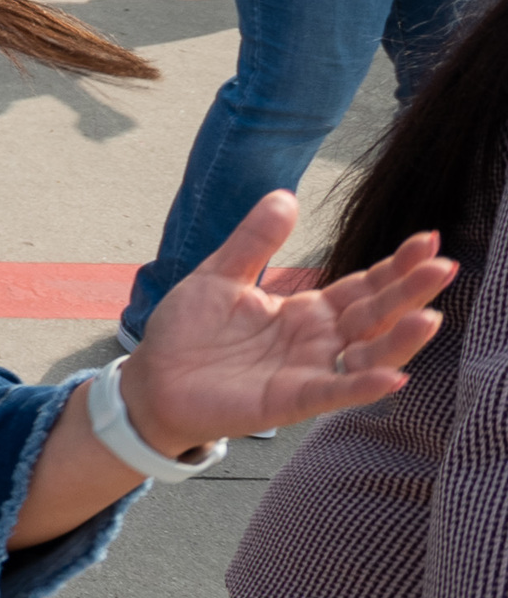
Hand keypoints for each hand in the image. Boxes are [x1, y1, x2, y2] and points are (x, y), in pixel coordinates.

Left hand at [123, 191, 456, 450]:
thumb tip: (286, 195)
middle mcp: (316, 342)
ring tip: (429, 317)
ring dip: (399, 340)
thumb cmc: (188, 331)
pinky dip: (362, 385)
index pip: (362, 286)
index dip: (394, 266)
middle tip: (444, 266)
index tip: (427, 240)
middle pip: (374, 316)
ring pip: (365, 356)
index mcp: (305, 311)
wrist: (153, 378)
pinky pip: (333, 392)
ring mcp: (307, 372)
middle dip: (409, 293)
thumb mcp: (220, 275)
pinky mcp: (289, 401)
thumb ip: (254, 241)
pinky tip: (392, 376)